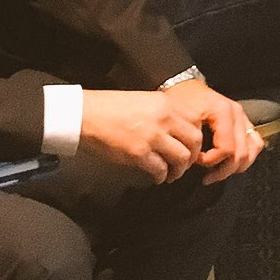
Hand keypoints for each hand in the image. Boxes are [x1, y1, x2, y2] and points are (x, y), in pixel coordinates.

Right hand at [78, 89, 206, 183]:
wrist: (85, 114)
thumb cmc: (109, 108)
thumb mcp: (144, 102)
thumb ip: (162, 115)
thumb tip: (173, 133)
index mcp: (166, 105)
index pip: (194, 123)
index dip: (194, 140)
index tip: (189, 148)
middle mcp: (164, 119)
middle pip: (194, 141)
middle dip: (192, 157)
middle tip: (184, 165)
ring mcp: (152, 136)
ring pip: (182, 158)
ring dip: (178, 170)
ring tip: (171, 175)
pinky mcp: (139, 153)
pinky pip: (160, 169)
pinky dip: (161, 177)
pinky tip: (156, 177)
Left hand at [159, 80, 264, 183]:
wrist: (185, 87)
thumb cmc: (182, 101)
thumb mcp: (182, 119)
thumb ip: (192, 140)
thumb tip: (197, 161)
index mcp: (224, 112)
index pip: (227, 148)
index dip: (211, 161)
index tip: (196, 162)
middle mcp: (237, 114)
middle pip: (241, 153)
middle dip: (223, 170)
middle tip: (207, 177)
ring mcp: (243, 117)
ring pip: (252, 150)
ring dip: (237, 166)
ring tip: (218, 172)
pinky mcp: (244, 121)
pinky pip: (254, 143)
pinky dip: (246, 156)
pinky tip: (231, 162)